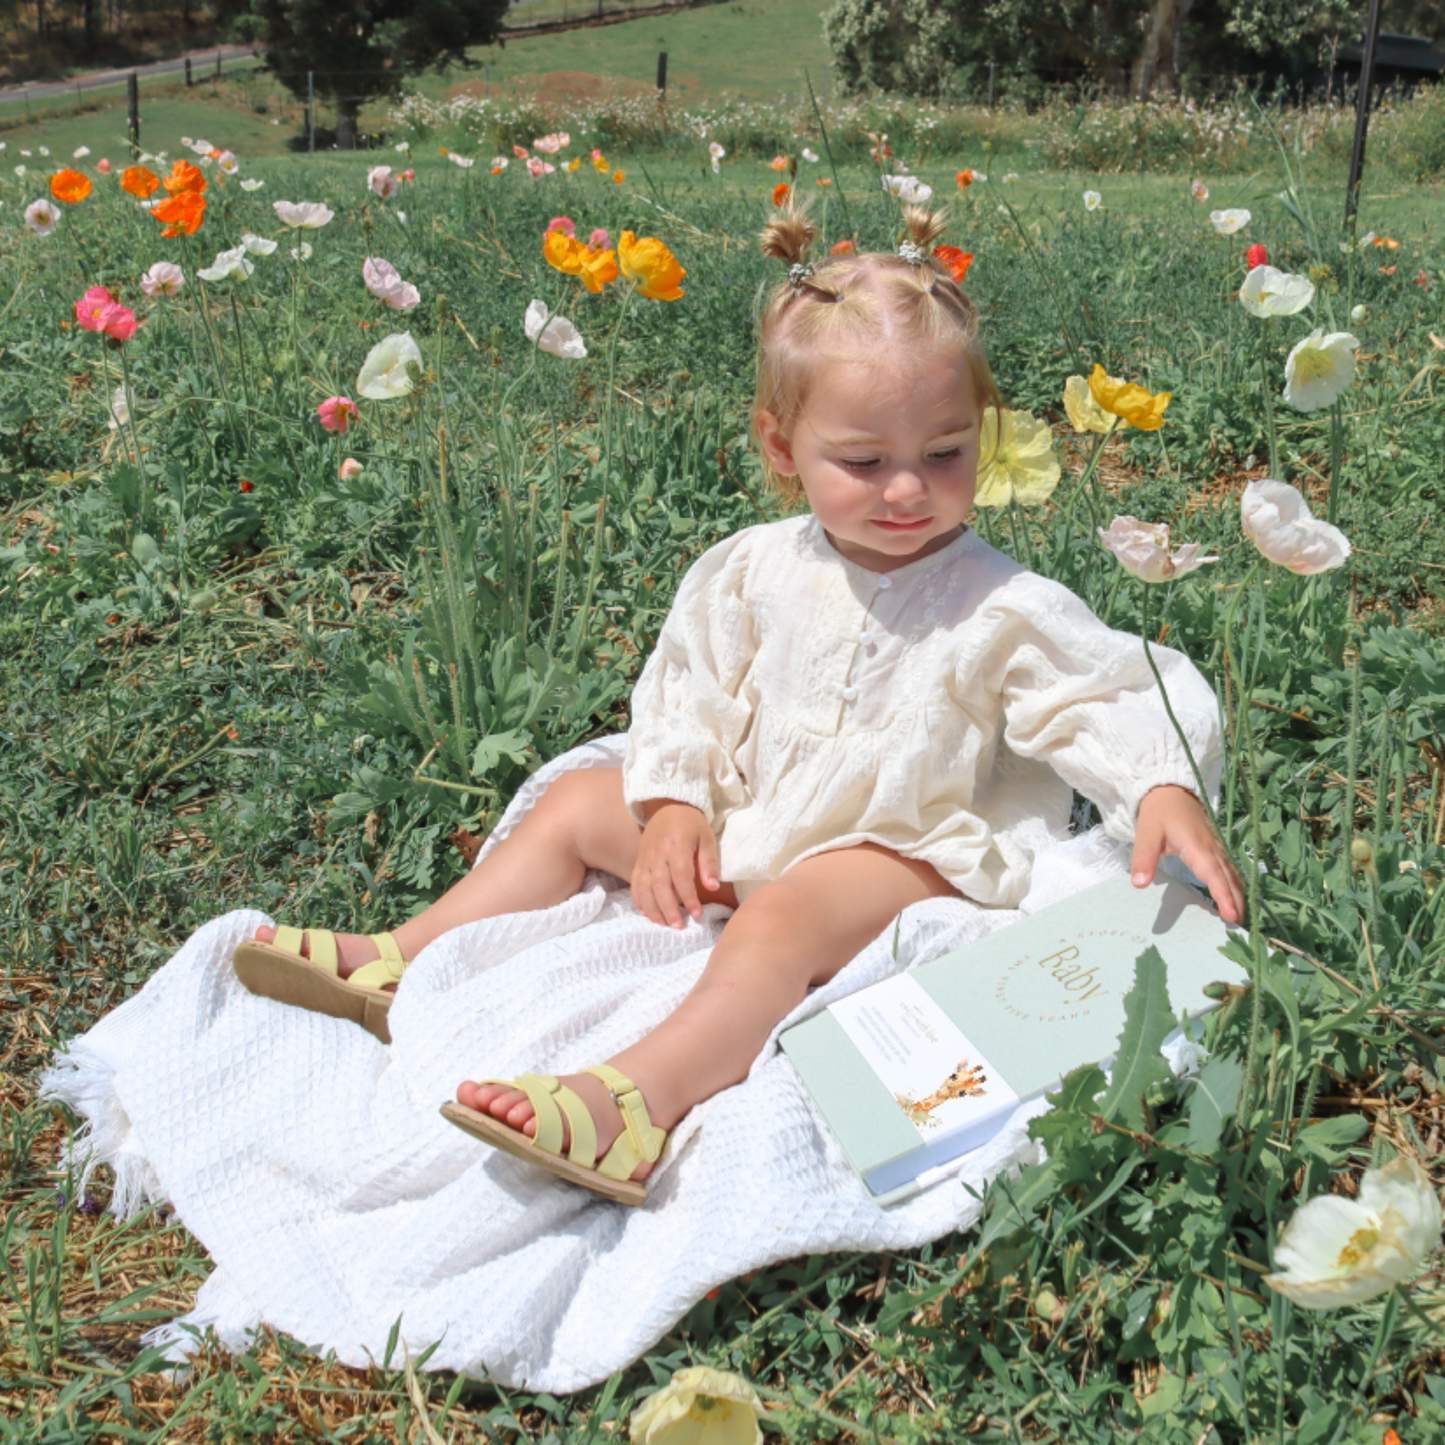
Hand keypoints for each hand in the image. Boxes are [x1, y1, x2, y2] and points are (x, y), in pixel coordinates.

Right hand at [632, 801, 721, 927]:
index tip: (697, 914)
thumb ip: (709, 863)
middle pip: (660, 887)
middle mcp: (657, 854)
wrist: (667, 806)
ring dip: (653, 909)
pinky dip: (639, 899)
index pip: (681, 878)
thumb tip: (713, 887)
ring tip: (663, 924)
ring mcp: (645, 858)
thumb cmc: (691, 824)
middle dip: (669, 909)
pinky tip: (646, 913)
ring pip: (644, 888)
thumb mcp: (707, 838)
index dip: (689, 898)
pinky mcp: (638, 861)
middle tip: (679, 926)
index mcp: (677, 846)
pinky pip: (635, 883)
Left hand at [1132, 785, 1245, 924]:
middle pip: (1230, 878)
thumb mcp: (1146, 833)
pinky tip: (1234, 899)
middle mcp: (1213, 848)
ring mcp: (1217, 847)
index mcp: (1197, 845)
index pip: (1214, 874)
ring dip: (1238, 895)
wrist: (1169, 790)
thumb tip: (1140, 884)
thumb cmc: (1159, 812)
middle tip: (1241, 926)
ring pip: (1232, 874)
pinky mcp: (1216, 848)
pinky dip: (1234, 885)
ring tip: (1240, 918)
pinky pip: (1229, 869)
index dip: (1223, 895)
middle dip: (1237, 901)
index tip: (1231, 915)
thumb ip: (1144, 859)